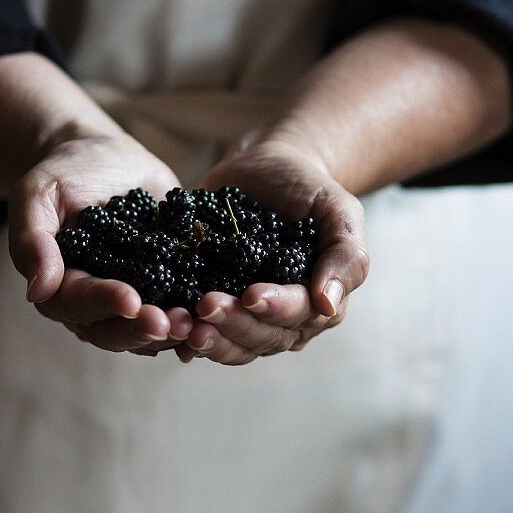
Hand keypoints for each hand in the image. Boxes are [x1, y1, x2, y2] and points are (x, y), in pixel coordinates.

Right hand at [8, 132, 194, 350]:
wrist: (106, 157)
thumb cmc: (65, 173)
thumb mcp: (38, 194)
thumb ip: (33, 239)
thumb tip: (37, 290)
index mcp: (59, 286)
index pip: (79, 303)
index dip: (105, 304)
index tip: (132, 300)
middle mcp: (94, 303)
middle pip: (114, 330)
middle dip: (143, 328)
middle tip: (173, 322)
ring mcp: (132, 298)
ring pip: (147, 332)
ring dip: (172, 333)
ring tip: (197, 323)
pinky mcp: (164, 288)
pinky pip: (177, 314)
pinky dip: (195, 320)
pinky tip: (216, 318)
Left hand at [176, 130, 369, 364]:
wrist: (264, 168)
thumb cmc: (307, 189)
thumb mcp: (338, 210)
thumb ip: (346, 255)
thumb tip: (329, 305)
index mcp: (318, 302)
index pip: (299, 315)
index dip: (275, 309)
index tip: (251, 295)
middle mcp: (283, 319)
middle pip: (261, 337)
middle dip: (234, 324)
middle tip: (206, 306)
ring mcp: (245, 316)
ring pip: (230, 344)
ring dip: (207, 338)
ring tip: (181, 324)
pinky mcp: (210, 304)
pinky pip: (199, 331)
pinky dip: (182, 334)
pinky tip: (166, 328)